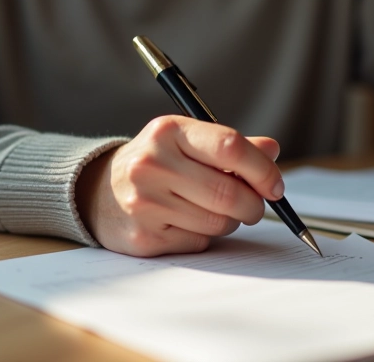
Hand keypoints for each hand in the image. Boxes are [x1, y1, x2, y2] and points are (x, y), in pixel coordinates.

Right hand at [75, 115, 282, 256]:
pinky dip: (204, 236)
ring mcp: (145, 202)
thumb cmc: (155, 163)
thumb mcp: (186, 142)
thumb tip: (271, 151)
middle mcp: (152, 163)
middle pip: (228, 192)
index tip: (275, 186)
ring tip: (215, 211)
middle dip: (253, 204)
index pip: (229, 146)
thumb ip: (229, 146)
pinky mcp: (144, 236)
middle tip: (255, 206)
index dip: (262, 169)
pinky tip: (186, 223)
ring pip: (218, 221)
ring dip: (229, 221)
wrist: (97, 192)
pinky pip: (198, 242)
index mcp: (169, 131)